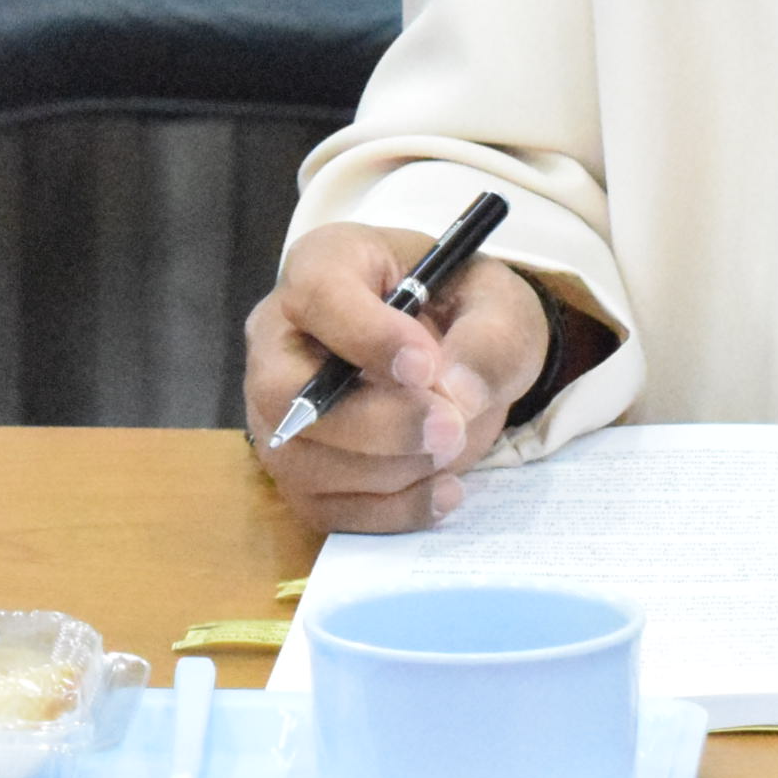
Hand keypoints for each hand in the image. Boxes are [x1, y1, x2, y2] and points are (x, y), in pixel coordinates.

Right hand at [242, 220, 552, 530]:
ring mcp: (277, 412)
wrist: (462, 357)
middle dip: (375, 423)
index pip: (317, 297)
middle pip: (284, 392)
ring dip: (392, 469)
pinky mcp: (297, 471)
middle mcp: (279, 338)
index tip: (427, 366)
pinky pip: (324, 508)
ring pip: (301, 459)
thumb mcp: (500, 305)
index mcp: (325, 266)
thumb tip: (455, 395)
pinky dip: (391, 511)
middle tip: (451, 429)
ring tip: (455, 446)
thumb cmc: (466, 310)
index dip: (367, 336)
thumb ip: (489, 338)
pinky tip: (445, 491)